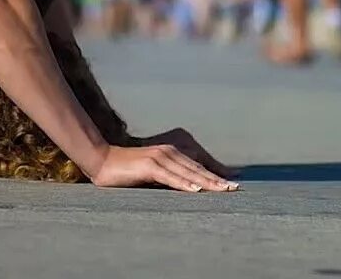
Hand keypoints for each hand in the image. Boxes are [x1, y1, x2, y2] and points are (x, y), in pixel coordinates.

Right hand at [90, 141, 238, 192]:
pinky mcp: (150, 166)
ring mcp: (161, 156)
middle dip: (218, 179)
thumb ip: (172, 176)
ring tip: (223, 190)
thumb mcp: (155, 173)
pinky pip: (171, 177)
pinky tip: (196, 190)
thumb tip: (191, 187)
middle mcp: (171, 150)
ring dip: (207, 182)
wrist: (103, 161)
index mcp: (173, 150)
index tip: (235, 180)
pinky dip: (184, 184)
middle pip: (199, 168)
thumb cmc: (129, 170)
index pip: (200, 164)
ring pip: (189, 172)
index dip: (217, 172)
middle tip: (236, 188)